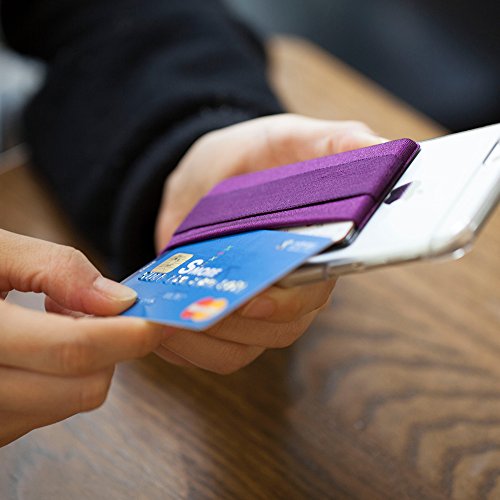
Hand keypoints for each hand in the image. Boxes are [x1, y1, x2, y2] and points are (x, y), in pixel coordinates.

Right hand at [0, 229, 166, 446]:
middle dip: (109, 347)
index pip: (73, 351)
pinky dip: (62, 378)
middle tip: (93, 308)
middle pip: (83, 387)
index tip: (158, 319)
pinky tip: (40, 344)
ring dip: (85, 362)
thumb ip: (54, 268)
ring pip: (70, 401)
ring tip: (54, 319)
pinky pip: (48, 409)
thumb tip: (118, 300)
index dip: (127, 335)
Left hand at [154, 114, 384, 372]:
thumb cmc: (253, 158)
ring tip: (166, 320)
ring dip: (204, 340)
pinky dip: (187, 351)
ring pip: (244, 349)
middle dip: (237, 324)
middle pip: (280, 329)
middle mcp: (295, 289)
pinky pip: (215, 353)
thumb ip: (336, 143)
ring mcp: (261, 311)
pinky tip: (163, 331)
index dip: (288, 303)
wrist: (207, 176)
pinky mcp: (229, 323)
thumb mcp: (289, 138)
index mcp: (317, 252)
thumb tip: (387, 147)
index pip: (315, 292)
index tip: (254, 300)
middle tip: (197, 306)